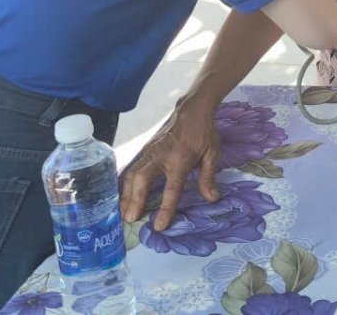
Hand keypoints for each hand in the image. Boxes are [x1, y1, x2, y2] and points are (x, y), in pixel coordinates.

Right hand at [119, 96, 221, 230]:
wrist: (192, 110)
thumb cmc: (204, 133)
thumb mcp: (212, 153)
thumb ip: (208, 177)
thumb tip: (212, 199)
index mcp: (181, 160)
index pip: (171, 188)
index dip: (165, 208)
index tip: (159, 225)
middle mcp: (161, 156)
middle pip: (142, 179)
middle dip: (134, 200)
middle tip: (130, 219)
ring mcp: (151, 151)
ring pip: (132, 173)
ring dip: (127, 194)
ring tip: (124, 212)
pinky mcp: (146, 149)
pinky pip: (133, 168)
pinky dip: (127, 184)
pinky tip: (125, 196)